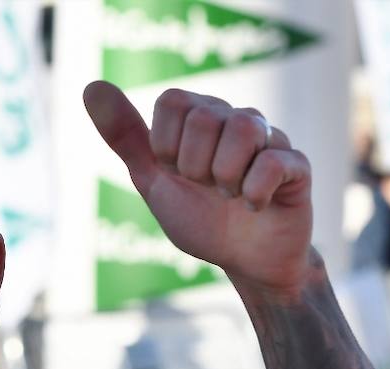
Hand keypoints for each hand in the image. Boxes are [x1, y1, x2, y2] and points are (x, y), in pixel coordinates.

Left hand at [83, 81, 313, 297]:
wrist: (244, 261)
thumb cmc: (199, 218)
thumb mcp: (153, 181)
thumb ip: (125, 137)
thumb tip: (92, 87)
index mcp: (200, 119)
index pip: (172, 100)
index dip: (165, 145)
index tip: (175, 172)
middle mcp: (236, 120)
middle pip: (205, 116)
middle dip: (194, 166)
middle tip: (206, 188)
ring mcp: (270, 140)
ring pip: (243, 130)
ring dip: (225, 177)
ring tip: (230, 196)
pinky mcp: (297, 166)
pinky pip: (272, 163)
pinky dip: (253, 193)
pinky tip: (254, 206)